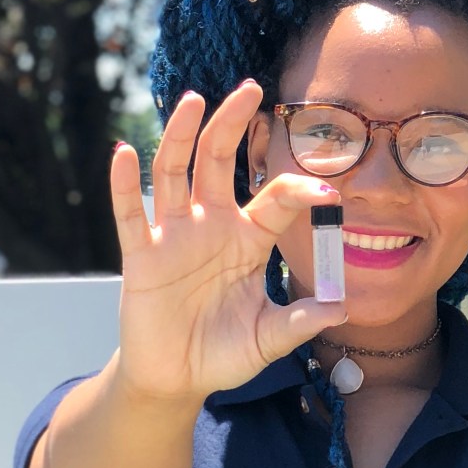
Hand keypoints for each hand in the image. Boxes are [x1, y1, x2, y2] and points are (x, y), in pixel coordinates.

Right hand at [109, 79, 348, 406]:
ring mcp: (174, 237)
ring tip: (194, 101)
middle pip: (221, 163)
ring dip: (182, 136)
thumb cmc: (222, 353)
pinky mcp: (141, 257)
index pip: (276, 199)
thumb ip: (299, 321)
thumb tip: (342, 308)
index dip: (301, 189)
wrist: (175, 378)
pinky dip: (126, 184)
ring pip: (177, 174)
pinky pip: (131, 215)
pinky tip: (125, 153)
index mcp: (249, 240)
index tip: (327, 190)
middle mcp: (212, 226)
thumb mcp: (267, 340)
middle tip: (250, 89)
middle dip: (233, 125)